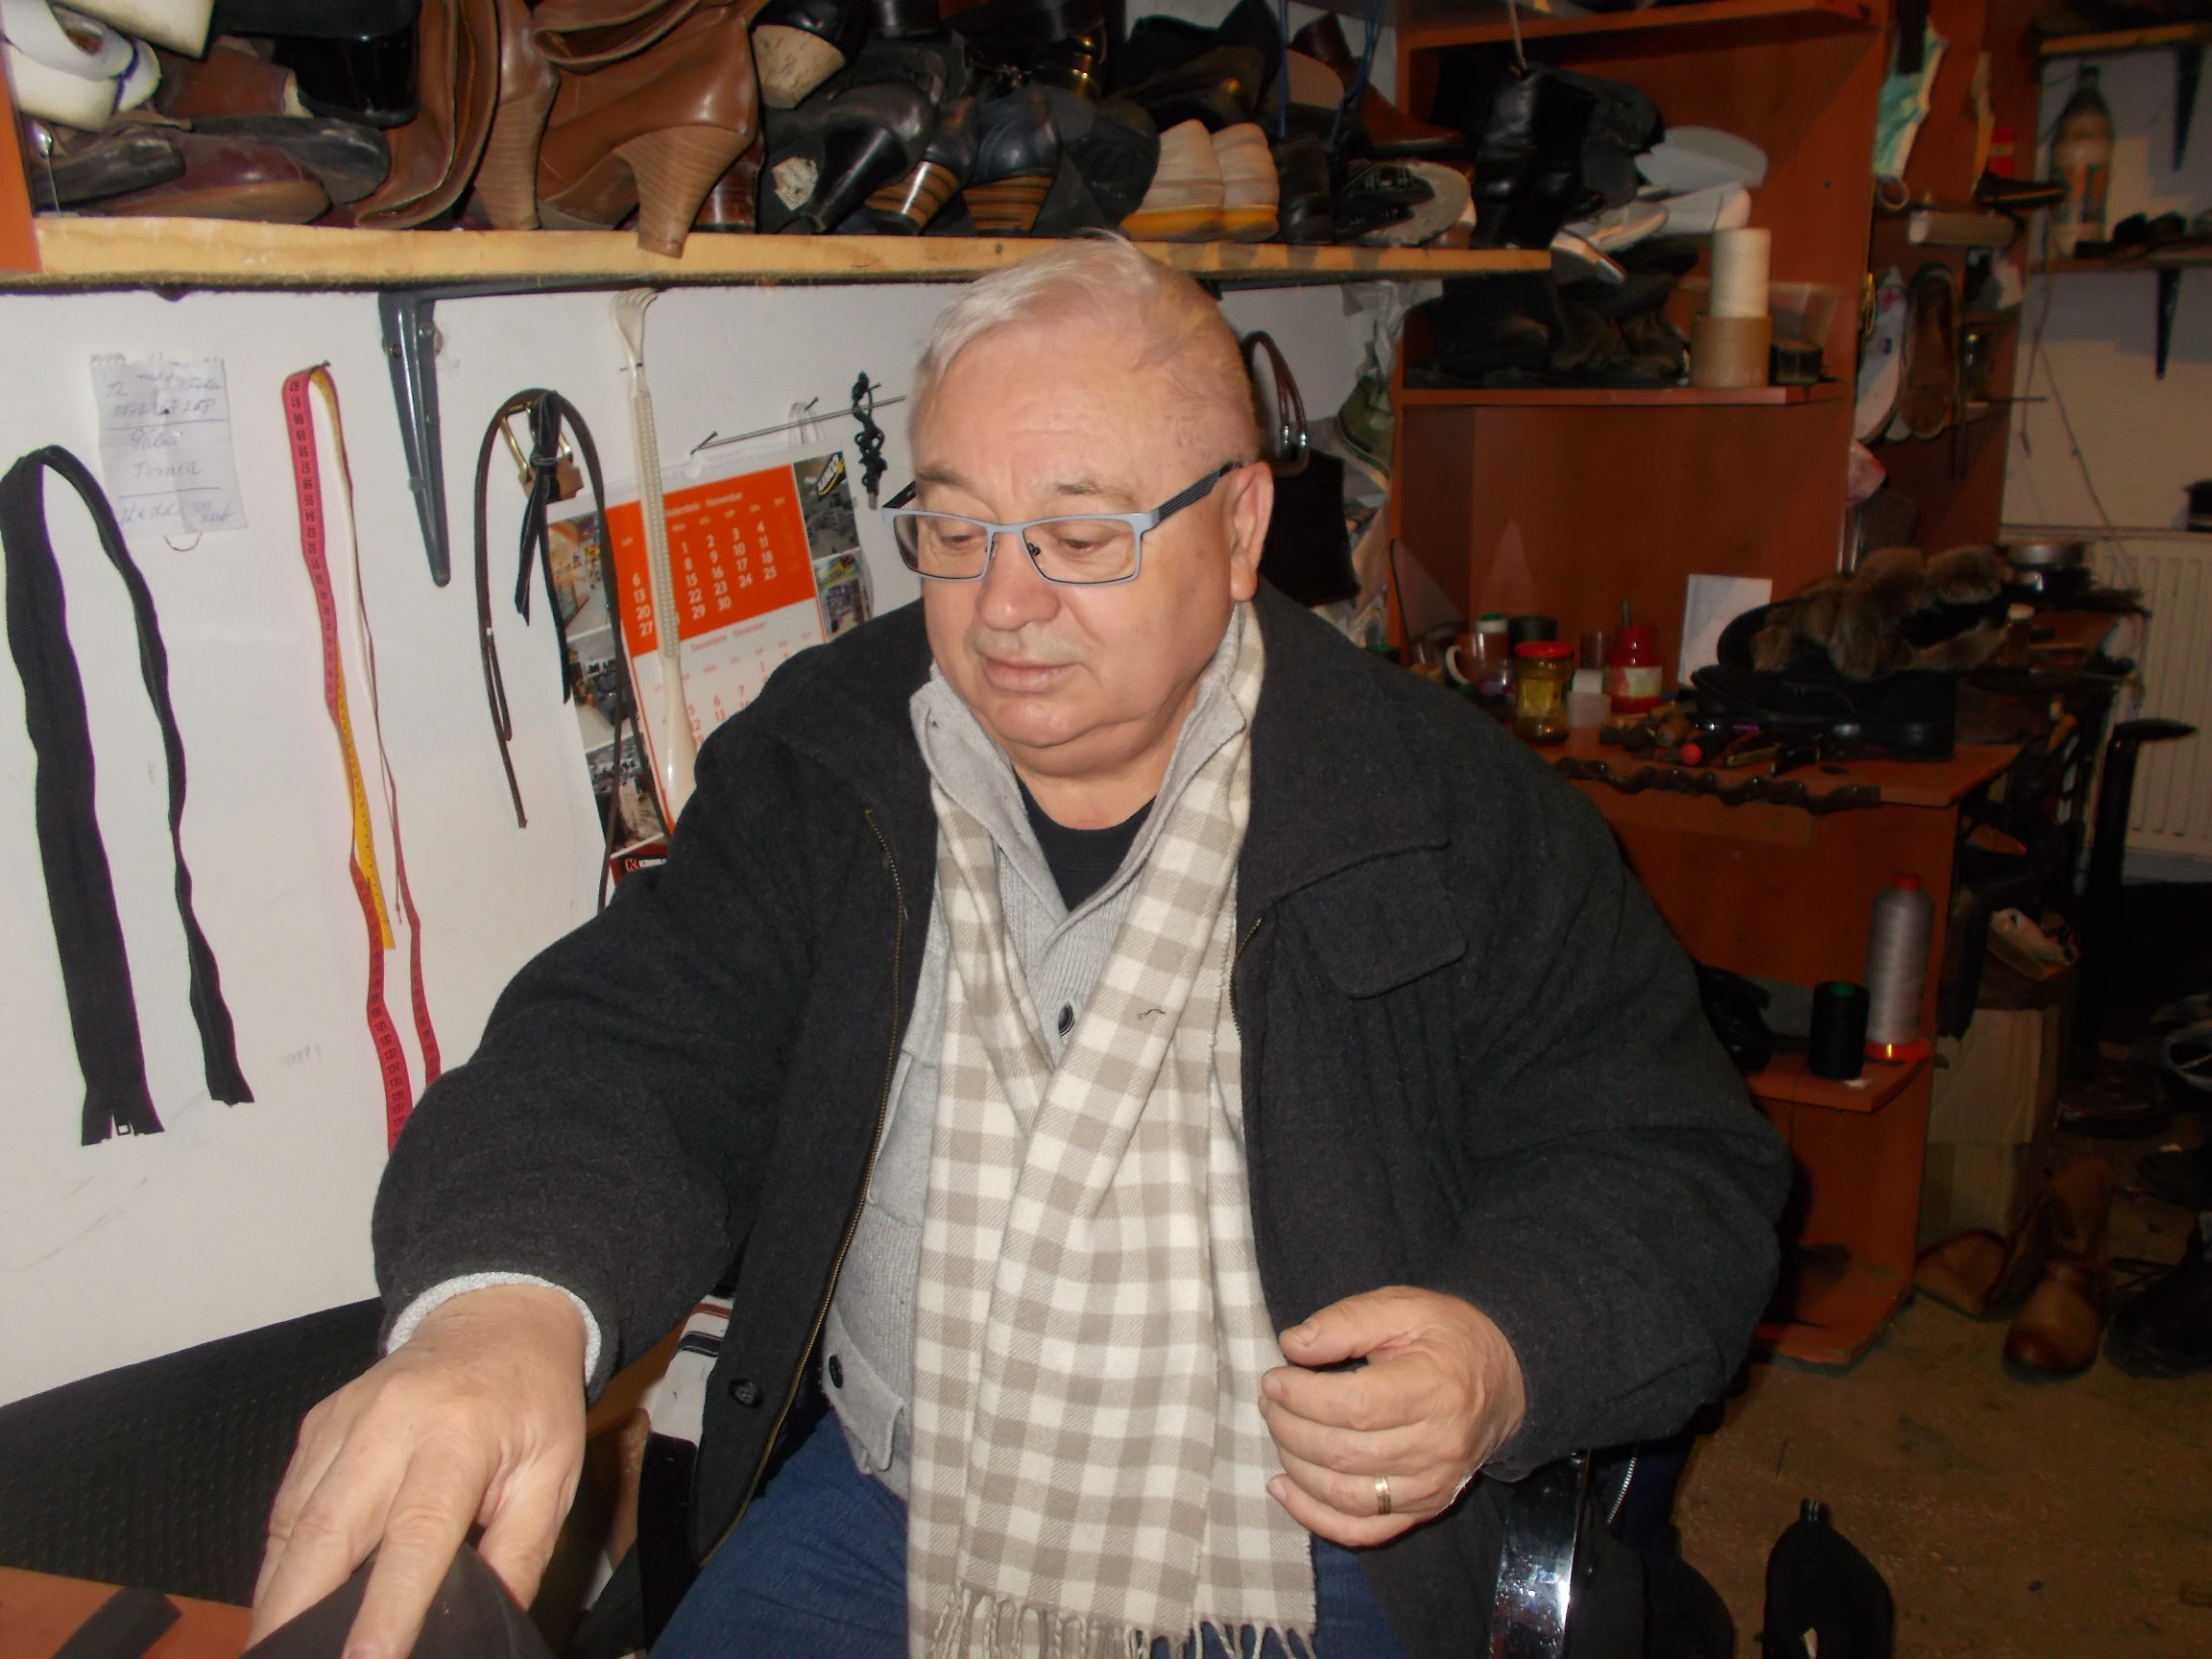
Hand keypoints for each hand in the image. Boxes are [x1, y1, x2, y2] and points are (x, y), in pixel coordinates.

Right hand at [249, 1284, 587, 1657]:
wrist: (497, 1318)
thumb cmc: (532, 1403)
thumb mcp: (554, 1473)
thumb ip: (520, 1553)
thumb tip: (490, 1621)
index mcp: (460, 1434)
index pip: (417, 1531)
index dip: (388, 1604)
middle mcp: (390, 1422)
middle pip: (329, 1528)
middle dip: (297, 1608)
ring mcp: (344, 1419)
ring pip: (294, 1519)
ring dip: (277, 1591)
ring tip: (276, 1646)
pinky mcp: (317, 1424)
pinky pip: (287, 1501)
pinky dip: (277, 1557)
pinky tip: (280, 1598)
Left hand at [1259, 1285, 1525, 1547]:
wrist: (1507, 1381)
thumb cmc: (1449, 1337)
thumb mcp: (1402, 1307)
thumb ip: (1346, 1321)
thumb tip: (1292, 1345)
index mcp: (1435, 1390)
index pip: (1355, 1407)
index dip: (1302, 1397)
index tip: (1274, 1379)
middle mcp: (1437, 1447)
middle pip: (1343, 1453)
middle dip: (1289, 1427)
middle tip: (1270, 1401)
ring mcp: (1432, 1485)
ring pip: (1346, 1495)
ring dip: (1296, 1467)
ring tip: (1279, 1431)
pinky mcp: (1425, 1508)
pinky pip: (1363, 1529)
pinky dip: (1316, 1516)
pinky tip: (1284, 1488)